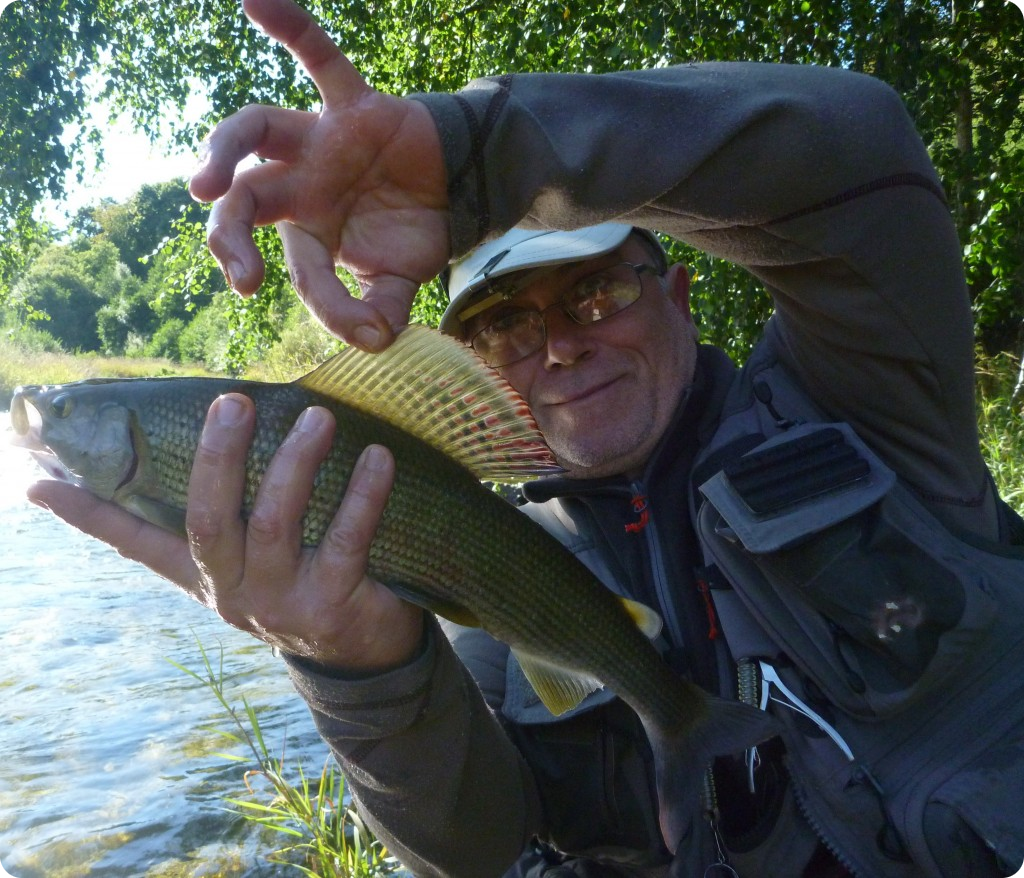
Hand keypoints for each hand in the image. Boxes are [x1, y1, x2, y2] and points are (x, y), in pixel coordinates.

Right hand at [27, 393, 425, 671]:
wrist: (365, 657)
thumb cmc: (309, 583)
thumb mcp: (260, 557)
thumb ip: (240, 511)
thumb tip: (227, 440)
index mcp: (206, 575)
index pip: (135, 544)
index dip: (88, 515)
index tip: (36, 482)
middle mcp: (233, 591)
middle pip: (208, 522)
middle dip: (216, 459)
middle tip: (232, 402)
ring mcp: (280, 603)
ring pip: (273, 527)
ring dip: (294, 466)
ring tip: (318, 417)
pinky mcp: (331, 608)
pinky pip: (346, 542)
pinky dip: (363, 497)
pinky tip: (377, 458)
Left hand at [190, 0, 450, 350]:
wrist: (458, 184)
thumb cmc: (415, 231)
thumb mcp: (401, 282)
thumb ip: (384, 311)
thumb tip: (374, 343)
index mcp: (308, 231)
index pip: (301, 269)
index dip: (328, 301)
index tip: (361, 328)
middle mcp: (301, 184)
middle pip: (245, 199)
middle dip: (230, 235)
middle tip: (237, 272)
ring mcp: (321, 140)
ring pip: (257, 128)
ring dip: (224, 148)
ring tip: (204, 185)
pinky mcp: (354, 103)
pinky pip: (319, 57)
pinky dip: (291, 28)